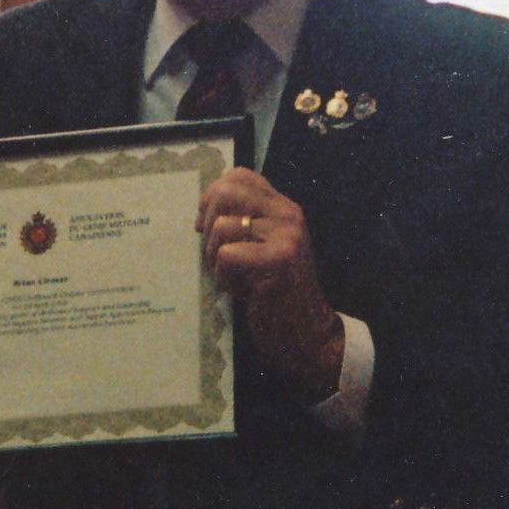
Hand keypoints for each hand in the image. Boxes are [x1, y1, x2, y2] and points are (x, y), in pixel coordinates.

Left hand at [197, 167, 343, 399]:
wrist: (307, 333)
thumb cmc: (275, 293)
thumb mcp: (262, 248)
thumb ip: (243, 223)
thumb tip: (202, 210)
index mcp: (284, 208)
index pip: (240, 175)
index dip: (214, 195)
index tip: (209, 224)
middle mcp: (288, 215)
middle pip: (226, 192)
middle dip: (209, 224)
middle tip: (219, 254)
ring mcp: (286, 236)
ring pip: (221, 227)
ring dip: (216, 260)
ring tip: (239, 278)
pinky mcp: (278, 260)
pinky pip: (225, 256)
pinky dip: (226, 279)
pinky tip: (246, 292)